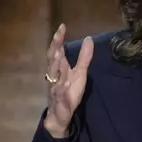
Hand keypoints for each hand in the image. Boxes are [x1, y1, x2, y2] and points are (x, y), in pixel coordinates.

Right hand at [43, 23, 93, 137]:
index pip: (56, 51)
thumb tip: (89, 38)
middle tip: (57, 37)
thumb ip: (84, 57)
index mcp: (59, 69)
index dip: (58, 39)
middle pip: (52, 60)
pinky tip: (64, 84)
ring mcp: (55, 88)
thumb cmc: (69, 91)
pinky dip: (61, 89)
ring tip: (58, 55)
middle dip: (54, 48)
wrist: (61, 114)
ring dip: (55, 66)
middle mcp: (54, 76)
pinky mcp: (60, 101)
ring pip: (53, 76)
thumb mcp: (80, 72)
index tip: (62, 26)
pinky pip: (59, 94)